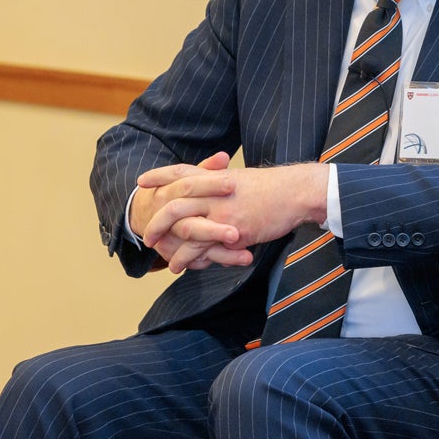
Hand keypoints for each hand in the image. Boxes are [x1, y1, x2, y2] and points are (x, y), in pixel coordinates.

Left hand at [139, 163, 328, 271]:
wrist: (296, 193)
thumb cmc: (276, 188)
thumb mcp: (245, 179)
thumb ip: (226, 182)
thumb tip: (218, 182)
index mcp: (217, 178)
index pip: (181, 172)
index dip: (160, 176)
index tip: (142, 181)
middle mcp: (214, 192)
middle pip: (174, 202)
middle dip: (156, 218)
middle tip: (146, 233)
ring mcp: (221, 211)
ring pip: (182, 226)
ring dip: (167, 241)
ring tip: (158, 255)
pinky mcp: (230, 231)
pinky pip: (201, 246)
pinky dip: (186, 257)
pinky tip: (179, 266)